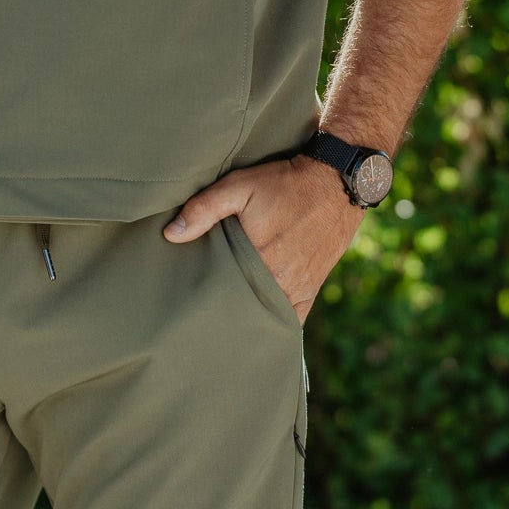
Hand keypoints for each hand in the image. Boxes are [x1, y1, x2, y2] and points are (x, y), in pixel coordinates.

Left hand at [163, 151, 364, 322]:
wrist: (337, 182)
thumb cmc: (285, 183)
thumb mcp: (241, 185)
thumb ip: (205, 208)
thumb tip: (171, 235)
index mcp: (259, 260)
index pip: (222, 291)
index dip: (204, 293)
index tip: (189, 295)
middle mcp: (280, 281)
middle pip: (242, 306)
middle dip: (223, 306)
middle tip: (201, 308)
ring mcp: (298, 288)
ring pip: (264, 313)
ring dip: (247, 313)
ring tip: (224, 316)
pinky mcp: (311, 289)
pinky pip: (290, 318)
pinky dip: (274, 321)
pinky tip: (258, 326)